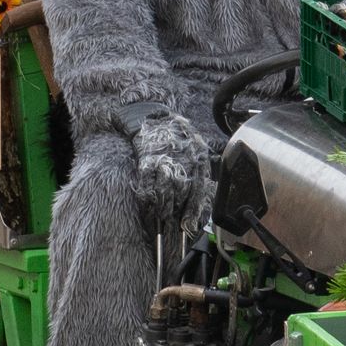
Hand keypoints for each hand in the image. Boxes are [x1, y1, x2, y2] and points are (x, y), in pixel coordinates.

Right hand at [130, 109, 210, 229]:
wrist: (156, 119)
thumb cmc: (179, 139)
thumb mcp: (198, 152)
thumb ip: (199, 175)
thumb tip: (198, 201)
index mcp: (197, 158)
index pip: (197, 190)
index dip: (192, 210)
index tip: (188, 226)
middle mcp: (181, 160)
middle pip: (180, 193)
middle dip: (176, 210)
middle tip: (173, 220)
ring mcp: (163, 160)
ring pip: (164, 191)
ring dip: (163, 207)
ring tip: (162, 214)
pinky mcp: (146, 161)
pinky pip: (147, 185)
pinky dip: (148, 197)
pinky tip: (149, 204)